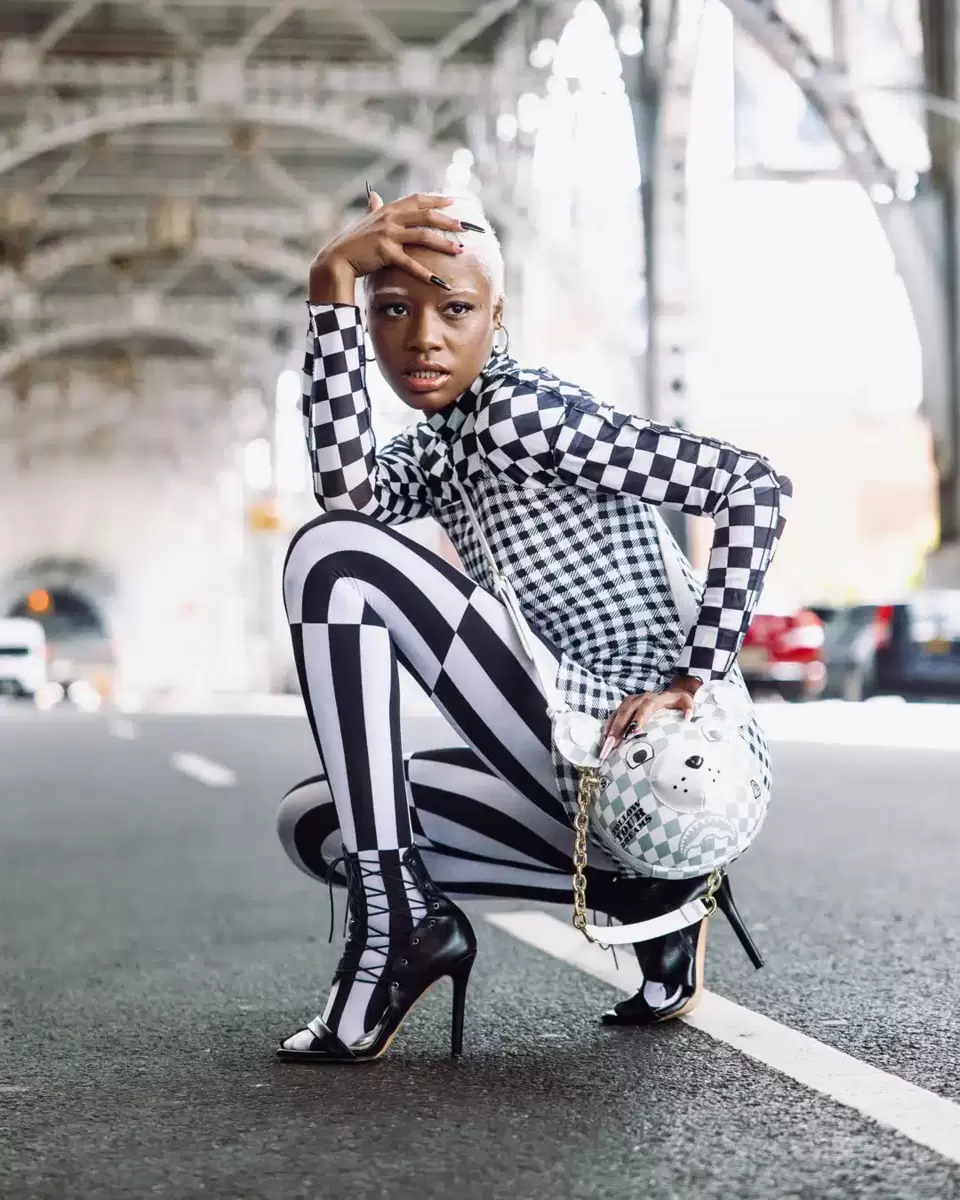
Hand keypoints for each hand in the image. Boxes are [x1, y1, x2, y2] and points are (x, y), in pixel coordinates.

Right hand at [308, 191, 465, 300]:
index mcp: (389, 209)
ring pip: (423, 236)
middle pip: (426, 216)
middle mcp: (391, 218)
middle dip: (448, 221)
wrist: (337, 258)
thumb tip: (375, 195)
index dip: (436, 200)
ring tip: (459, 250)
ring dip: (443, 243)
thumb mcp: (364, 220)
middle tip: (465, 227)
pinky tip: (438, 281)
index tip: (454, 202)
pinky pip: (410, 262)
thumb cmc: (352, 241)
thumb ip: (373, 208)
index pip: (417, 199)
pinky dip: (425, 272)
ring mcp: (388, 235)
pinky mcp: (386, 253)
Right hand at [599, 678, 700, 761]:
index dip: (639, 718)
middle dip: (619, 728)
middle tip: (612, 744)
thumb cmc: (678, 702)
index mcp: (656, 698)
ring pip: (618, 713)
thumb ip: (688, 708)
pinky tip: (604, 739)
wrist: (671, 693)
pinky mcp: (625, 705)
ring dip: (611, 729)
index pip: (646, 707)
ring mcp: (631, 701)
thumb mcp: (686, 702)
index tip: (633, 731)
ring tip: (606, 745)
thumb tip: (688, 717)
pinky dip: (608, 727)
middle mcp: (641, 698)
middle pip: (627, 711)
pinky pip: (614, 715)